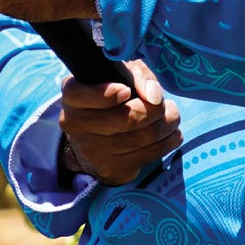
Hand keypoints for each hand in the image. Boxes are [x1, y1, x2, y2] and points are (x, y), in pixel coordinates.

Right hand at [60, 58, 179, 185]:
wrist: (95, 140)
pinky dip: (169, 140)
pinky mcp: (112, 170)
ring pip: (145, 136)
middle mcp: (77, 126)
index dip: (109, 93)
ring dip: (168, 123)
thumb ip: (137, 75)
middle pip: (129, 117)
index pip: (83, 95)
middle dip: (156, 109)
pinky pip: (151, 154)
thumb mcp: (119, 74)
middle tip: (164, 104)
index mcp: (72, 97)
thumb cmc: (110, 99)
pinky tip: (170, 133)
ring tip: (171, 116)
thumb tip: (154, 96)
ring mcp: (93, 152)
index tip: (127, 90)